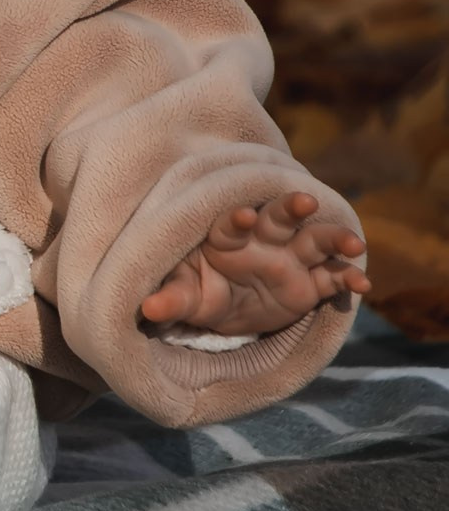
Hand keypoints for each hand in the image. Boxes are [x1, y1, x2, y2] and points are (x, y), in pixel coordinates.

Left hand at [140, 190, 368, 339]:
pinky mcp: (310, 284)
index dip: (237, 218)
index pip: (231, 221)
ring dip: (334, 238)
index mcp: (225, 236)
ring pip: (315, 240)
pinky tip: (364, 285)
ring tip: (354, 244)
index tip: (244, 216)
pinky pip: (332, 278)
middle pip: (279, 217)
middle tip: (304, 201)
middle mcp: (262, 240)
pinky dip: (348, 279)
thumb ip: (170, 299)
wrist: (221, 309)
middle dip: (291, 208)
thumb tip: (146, 308)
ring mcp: (289, 259)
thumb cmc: (196, 292)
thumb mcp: (183, 297)